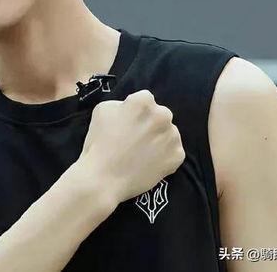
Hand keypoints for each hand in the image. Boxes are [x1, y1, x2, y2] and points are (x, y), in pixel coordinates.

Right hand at [77, 89, 184, 204]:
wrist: (103, 178)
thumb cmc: (99, 142)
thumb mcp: (102, 110)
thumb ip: (121, 104)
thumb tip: (130, 108)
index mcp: (144, 101)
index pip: (145, 99)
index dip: (135, 110)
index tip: (128, 122)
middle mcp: (163, 115)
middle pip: (160, 114)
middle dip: (150, 123)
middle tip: (136, 138)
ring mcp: (172, 136)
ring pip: (169, 132)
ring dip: (159, 138)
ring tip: (143, 152)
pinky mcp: (177, 156)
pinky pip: (174, 151)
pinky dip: (165, 156)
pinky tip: (150, 162)